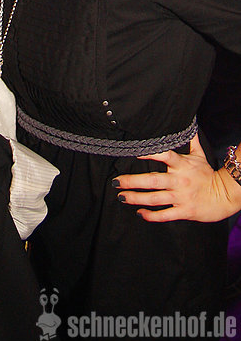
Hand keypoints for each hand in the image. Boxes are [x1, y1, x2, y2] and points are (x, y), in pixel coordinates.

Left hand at [113, 134, 240, 222]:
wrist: (224, 196)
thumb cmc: (208, 175)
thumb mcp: (200, 156)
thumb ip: (191, 141)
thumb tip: (188, 125)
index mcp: (182, 165)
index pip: (164, 156)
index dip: (149, 154)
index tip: (133, 152)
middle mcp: (179, 181)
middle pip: (152, 180)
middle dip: (132, 182)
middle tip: (116, 182)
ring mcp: (180, 197)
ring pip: (154, 199)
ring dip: (136, 198)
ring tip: (121, 197)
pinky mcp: (183, 211)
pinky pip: (164, 215)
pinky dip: (151, 215)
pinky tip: (139, 213)